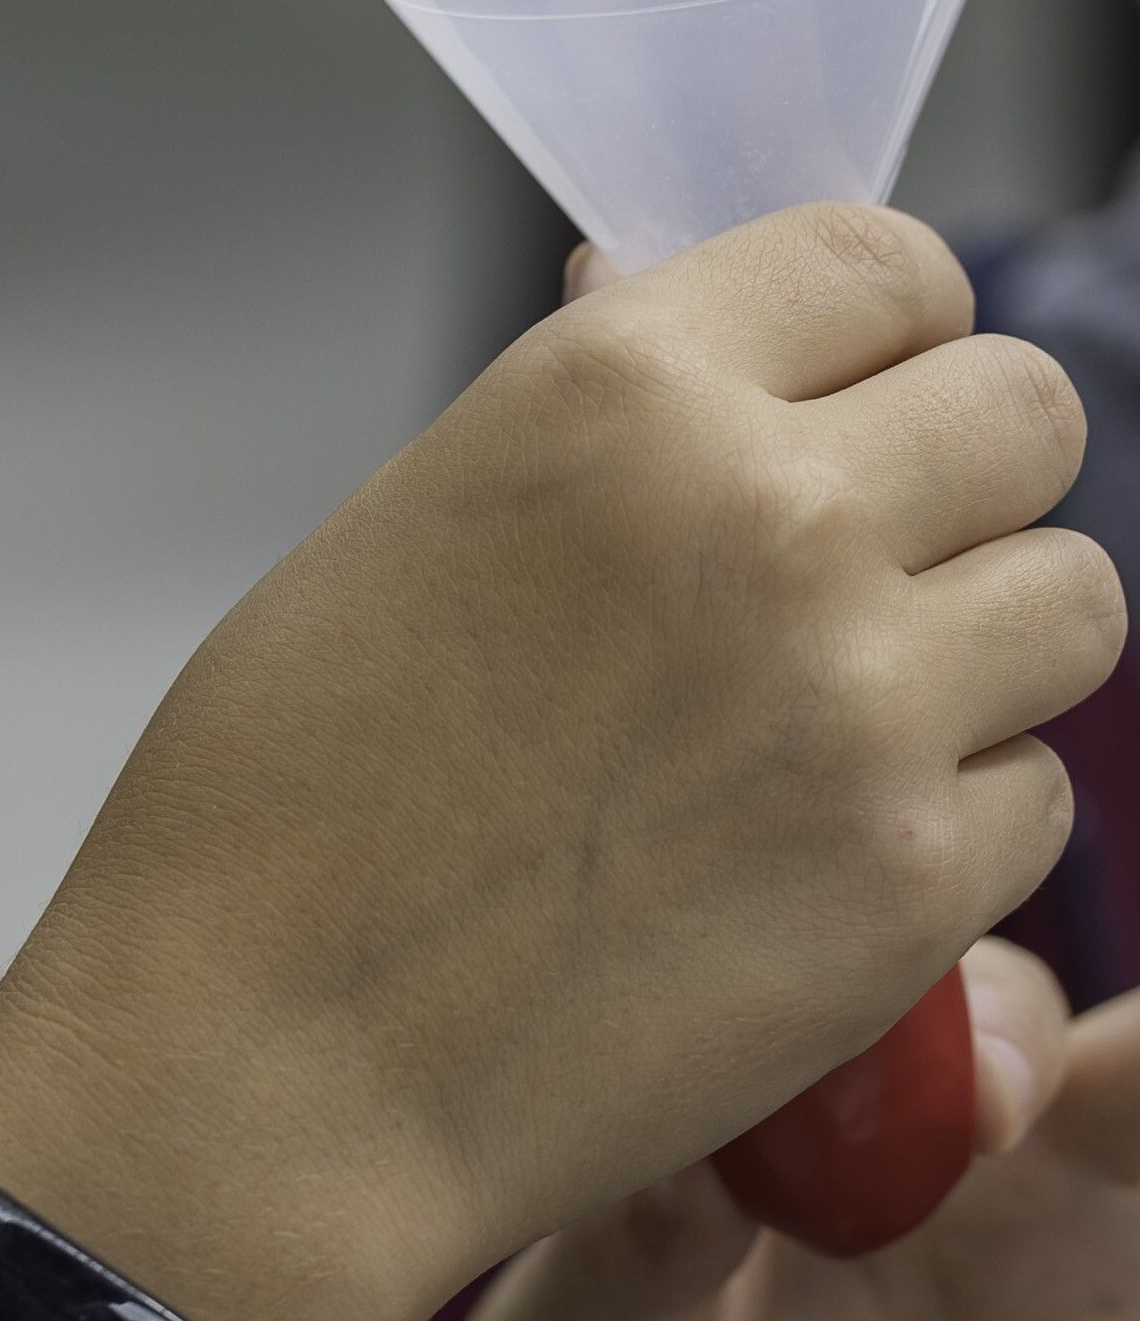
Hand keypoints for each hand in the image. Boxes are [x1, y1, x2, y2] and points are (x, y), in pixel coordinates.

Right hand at [0, 204, 1122, 1320]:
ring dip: (983, 644)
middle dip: (964, 475)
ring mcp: (859, 696)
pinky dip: (952, 820)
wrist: (262, 1059)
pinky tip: (806, 854)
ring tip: (843, 714)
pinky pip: (1036, 796)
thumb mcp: (410, 522)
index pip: (885, 261)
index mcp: (616, 388)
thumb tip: (723, 357)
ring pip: (1073, 599)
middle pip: (1029, 411)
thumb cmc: (279, 803)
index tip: (859, 391)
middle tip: (872, 558)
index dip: (887, 331)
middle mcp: (766, 510)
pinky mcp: (913, 879)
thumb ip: (604, 432)